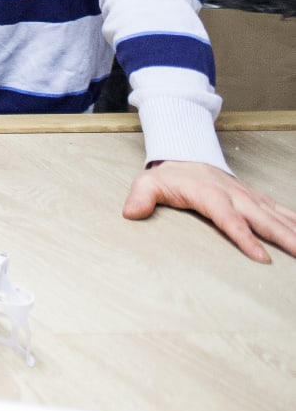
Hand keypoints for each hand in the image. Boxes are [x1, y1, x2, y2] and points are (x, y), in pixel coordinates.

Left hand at [124, 161, 295, 262]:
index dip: (244, 237)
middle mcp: (234, 195)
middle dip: (284, 237)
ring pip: (277, 215)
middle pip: (262, 219)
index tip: (261, 256)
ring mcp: (248, 196)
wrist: (185, 154)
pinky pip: (281, 210)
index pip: (228, 218)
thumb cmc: (168, 175)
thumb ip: (141, 197)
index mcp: (209, 194)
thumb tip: (131, 212)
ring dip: (295, 231)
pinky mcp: (256, 199)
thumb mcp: (147, 183)